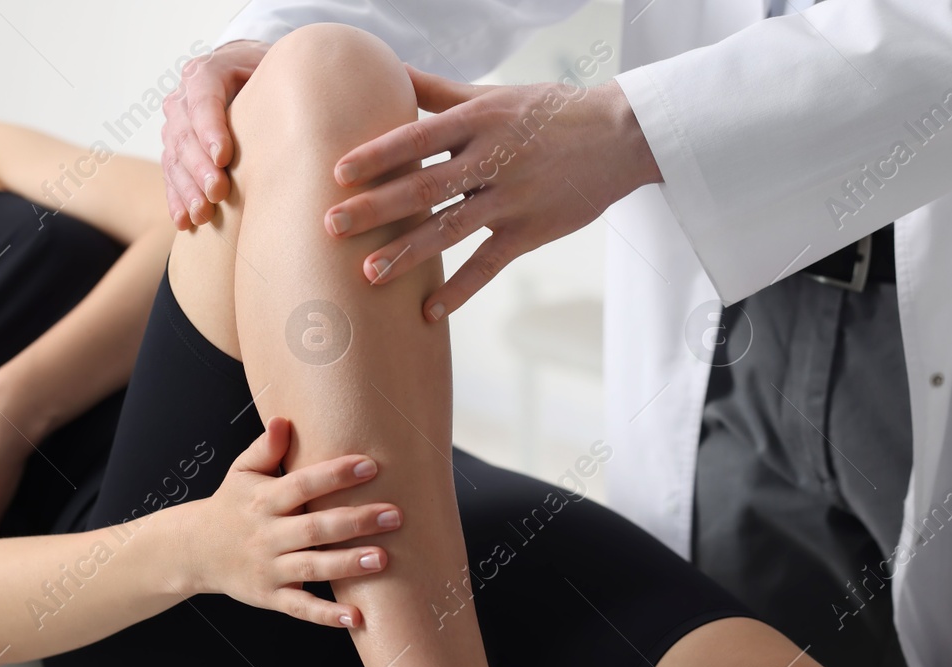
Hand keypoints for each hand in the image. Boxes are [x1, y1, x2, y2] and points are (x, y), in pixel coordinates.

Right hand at [161, 39, 270, 227]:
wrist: (251, 80)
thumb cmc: (272, 78)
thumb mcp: (277, 72)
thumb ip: (279, 86)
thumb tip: (301, 113)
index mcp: (207, 72)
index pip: (202, 98)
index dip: (210, 128)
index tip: (223, 157)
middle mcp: (184, 98)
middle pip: (185, 134)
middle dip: (200, 167)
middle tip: (217, 192)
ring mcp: (177, 126)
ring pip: (174, 158)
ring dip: (187, 189)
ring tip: (202, 214)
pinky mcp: (176, 152)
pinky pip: (171, 176)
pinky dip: (177, 200)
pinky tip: (185, 221)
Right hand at [190, 417, 400, 626]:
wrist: (193, 550)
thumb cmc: (230, 506)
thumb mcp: (240, 473)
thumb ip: (264, 448)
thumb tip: (283, 420)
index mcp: (263, 500)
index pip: (301, 484)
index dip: (334, 475)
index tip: (369, 466)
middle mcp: (267, 535)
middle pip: (314, 528)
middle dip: (355, 521)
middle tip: (394, 515)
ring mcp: (269, 568)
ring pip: (312, 567)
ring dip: (347, 565)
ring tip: (382, 559)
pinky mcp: (270, 596)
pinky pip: (300, 607)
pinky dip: (327, 615)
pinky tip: (357, 617)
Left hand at [325, 70, 661, 320]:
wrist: (619, 138)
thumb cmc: (549, 113)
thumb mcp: (494, 96)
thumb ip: (438, 92)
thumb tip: (388, 71)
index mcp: (479, 120)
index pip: (417, 136)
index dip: (377, 155)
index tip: (337, 173)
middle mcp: (493, 158)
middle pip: (425, 185)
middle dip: (376, 208)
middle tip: (331, 226)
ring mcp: (512, 198)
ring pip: (451, 229)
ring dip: (408, 254)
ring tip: (368, 275)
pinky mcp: (531, 231)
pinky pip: (489, 264)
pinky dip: (460, 290)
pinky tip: (427, 311)